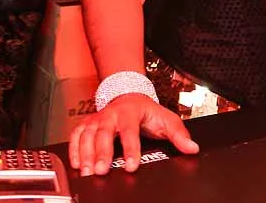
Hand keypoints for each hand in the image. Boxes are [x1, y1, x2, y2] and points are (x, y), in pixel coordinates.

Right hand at [68, 93, 197, 176]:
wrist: (127, 94)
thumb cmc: (145, 110)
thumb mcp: (165, 118)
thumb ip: (178, 134)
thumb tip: (192, 148)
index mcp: (130, 113)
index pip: (130, 132)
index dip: (130, 149)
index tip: (131, 166)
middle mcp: (110, 115)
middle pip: (104, 133)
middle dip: (101, 153)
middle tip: (101, 171)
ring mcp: (97, 119)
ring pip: (87, 135)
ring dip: (85, 154)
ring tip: (87, 172)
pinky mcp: (87, 124)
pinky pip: (76, 135)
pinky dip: (73, 149)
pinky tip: (75, 164)